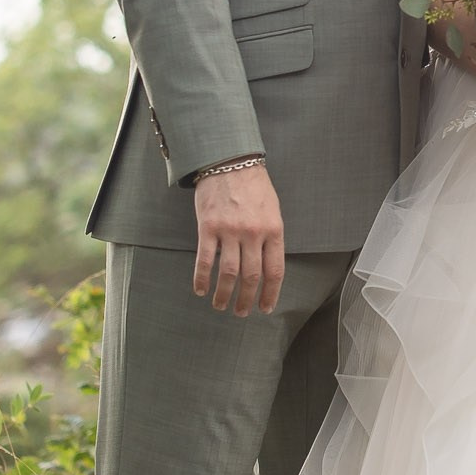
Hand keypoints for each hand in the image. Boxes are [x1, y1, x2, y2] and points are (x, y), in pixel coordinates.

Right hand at [192, 164, 284, 314]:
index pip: (275, 271)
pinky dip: (202, 278)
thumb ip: (271, 237)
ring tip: (221, 306)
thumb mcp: (272, 210)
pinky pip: (205, 260)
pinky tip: (200, 289)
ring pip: (228, 273)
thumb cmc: (253, 185)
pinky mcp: (208, 227)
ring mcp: (230, 231)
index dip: (270, 294)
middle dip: (246, 300)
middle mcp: (253, 233)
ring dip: (224, 294)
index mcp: (274, 230)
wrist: (230, 161)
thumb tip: (267, 266)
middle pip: (251, 276)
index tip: (265, 308)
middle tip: (241, 313)